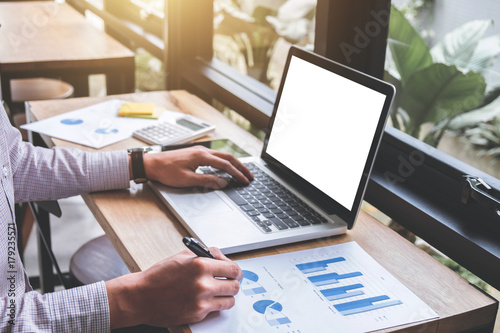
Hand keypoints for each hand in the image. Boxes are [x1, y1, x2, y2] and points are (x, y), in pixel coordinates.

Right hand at [106, 248, 241, 328]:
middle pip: (235, 286)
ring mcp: (201, 302)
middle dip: (232, 283)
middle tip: (226, 282)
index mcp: (200, 265)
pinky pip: (216, 309)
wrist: (141, 297)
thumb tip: (222, 259)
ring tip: (216, 292)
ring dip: (225, 296)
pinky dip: (214, 305)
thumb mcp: (183, 256)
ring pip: (230, 300)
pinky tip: (205, 299)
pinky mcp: (197, 315)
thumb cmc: (159, 276)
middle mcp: (203, 284)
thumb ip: (206, 255)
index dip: (235, 271)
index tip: (233, 272)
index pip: (233, 269)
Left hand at [142, 146, 252, 188]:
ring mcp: (199, 151)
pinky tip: (225, 168)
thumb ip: (207, 181)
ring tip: (241, 172)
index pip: (225, 165)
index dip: (237, 173)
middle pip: (227, 157)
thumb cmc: (166, 171)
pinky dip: (224, 162)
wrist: (151, 164)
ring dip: (233, 164)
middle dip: (240, 167)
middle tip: (249, 175)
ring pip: (222, 156)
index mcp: (202, 156)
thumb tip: (222, 182)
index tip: (245, 180)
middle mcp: (202, 151)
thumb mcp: (188, 180)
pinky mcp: (195, 154)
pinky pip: (215, 157)